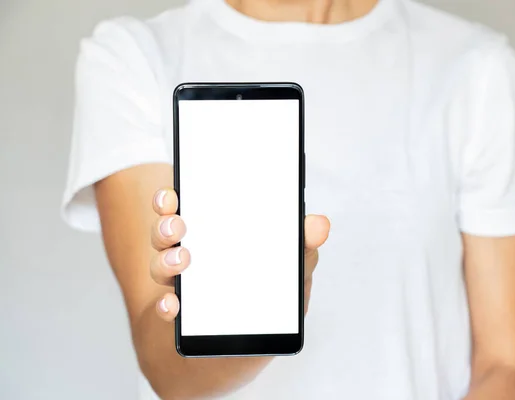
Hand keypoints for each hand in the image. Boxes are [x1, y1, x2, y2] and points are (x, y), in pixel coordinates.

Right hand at [149, 188, 329, 320]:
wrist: (242, 347)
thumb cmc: (266, 297)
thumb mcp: (290, 271)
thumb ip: (303, 247)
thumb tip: (320, 224)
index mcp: (214, 233)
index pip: (189, 206)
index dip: (174, 197)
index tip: (174, 193)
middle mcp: (190, 252)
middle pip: (168, 230)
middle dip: (167, 223)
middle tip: (178, 224)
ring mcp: (182, 283)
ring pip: (161, 263)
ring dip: (166, 259)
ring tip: (183, 259)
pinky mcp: (180, 315)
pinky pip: (165, 306)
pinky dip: (166, 304)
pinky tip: (174, 303)